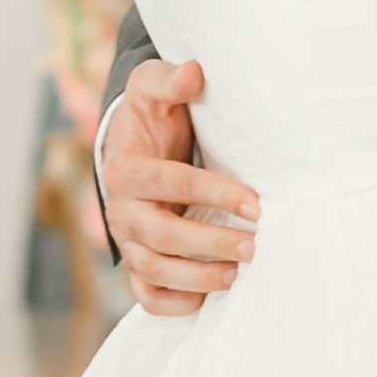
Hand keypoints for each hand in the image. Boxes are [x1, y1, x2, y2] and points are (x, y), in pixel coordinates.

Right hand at [99, 59, 257, 313]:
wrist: (132, 149)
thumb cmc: (151, 119)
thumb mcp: (152, 88)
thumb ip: (169, 80)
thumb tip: (195, 73)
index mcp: (127, 169)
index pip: (170, 184)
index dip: (213, 194)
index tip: (254, 202)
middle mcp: (122, 210)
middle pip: (161, 237)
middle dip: (209, 244)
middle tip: (253, 246)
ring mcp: (127, 241)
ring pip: (154, 270)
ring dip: (197, 277)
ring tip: (237, 274)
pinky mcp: (136, 264)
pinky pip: (148, 295)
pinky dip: (176, 303)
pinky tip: (210, 296)